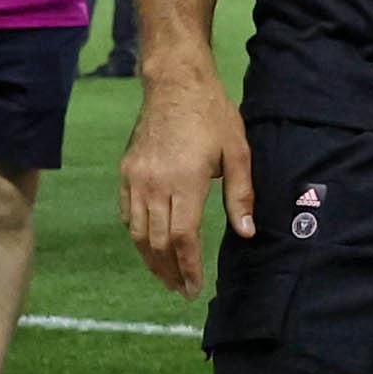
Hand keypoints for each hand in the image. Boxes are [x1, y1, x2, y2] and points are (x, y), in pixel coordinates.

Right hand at [121, 60, 253, 295]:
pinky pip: (126, 213)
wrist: (174, 83)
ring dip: (150, 259)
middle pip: (157, 242)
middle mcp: (154, 184)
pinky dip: (136, 234)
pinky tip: (148, 245)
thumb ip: (241, 195)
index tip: (195, 288)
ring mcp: (135, 178)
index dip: (188, 267)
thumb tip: (247, 233)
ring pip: (137, 232)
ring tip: (165, 276)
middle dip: (169, 271)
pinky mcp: (126, 171)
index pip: (183, 238)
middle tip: (182, 291)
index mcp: (185, 182)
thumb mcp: (238, 152)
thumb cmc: (213, 115)